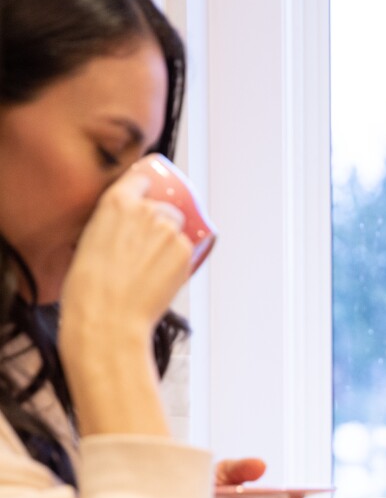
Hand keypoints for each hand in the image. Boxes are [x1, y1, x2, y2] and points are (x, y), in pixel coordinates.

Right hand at [58, 172, 193, 438]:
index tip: (150, 197)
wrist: (108, 319)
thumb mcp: (87, 242)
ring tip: (150, 271)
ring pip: (177, 230)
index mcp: (116, 202)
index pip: (141, 178)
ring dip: (170, 244)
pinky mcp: (185, 251)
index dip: (146, 190)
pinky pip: (186, 251)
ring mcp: (169, 230)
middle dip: (160, 224)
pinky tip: (159, 280)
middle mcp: (147, 209)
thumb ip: (109, 226)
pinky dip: (178, 263)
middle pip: (164, 206)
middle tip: (146, 252)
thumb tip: (122, 230)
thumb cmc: (89, 289)